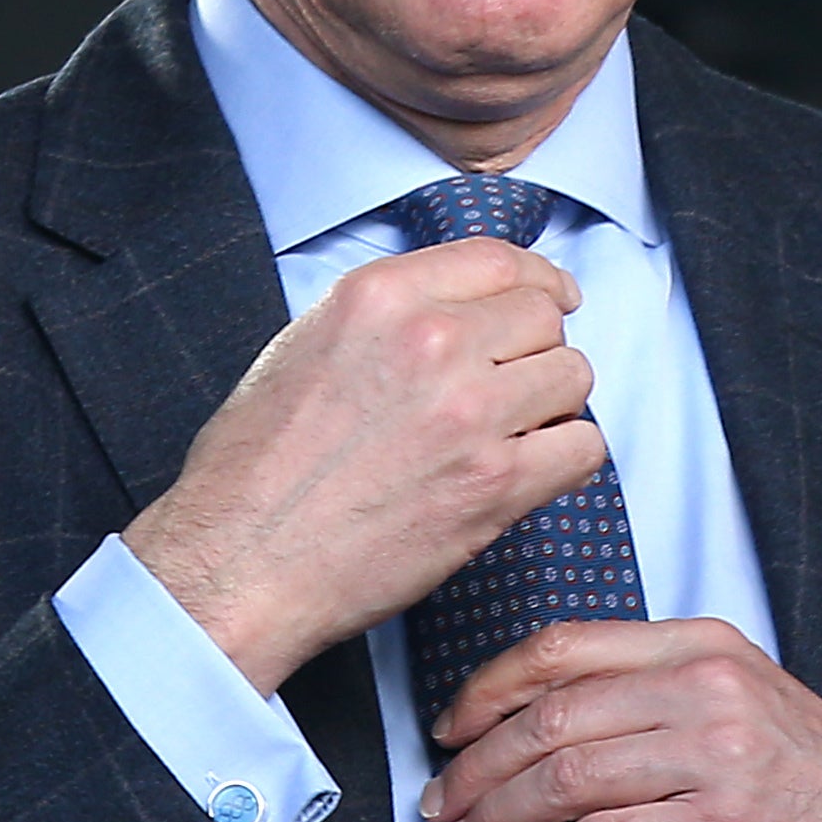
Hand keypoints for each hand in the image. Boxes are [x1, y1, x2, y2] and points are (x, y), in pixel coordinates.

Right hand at [124, 238, 604, 693]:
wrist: (239, 562)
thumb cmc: (254, 470)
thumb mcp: (303, 347)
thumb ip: (387, 317)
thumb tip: (456, 311)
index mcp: (379, 298)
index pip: (497, 259)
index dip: (536, 279)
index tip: (552, 297)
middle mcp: (432, 341)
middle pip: (543, 316)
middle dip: (536, 350)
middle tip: (512, 387)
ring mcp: (470, 412)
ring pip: (572, 375)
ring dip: (553, 404)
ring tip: (513, 432)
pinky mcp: (496, 483)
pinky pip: (583, 447)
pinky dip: (566, 459)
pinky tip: (530, 472)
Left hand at [419, 619, 821, 821]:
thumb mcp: (746, 705)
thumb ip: (662, 696)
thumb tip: (548, 725)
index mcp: (706, 646)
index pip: (565, 648)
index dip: (487, 690)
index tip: (447, 730)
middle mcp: (709, 688)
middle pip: (551, 716)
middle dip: (477, 766)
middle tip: (440, 806)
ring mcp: (719, 756)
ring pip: (566, 778)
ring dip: (496, 820)